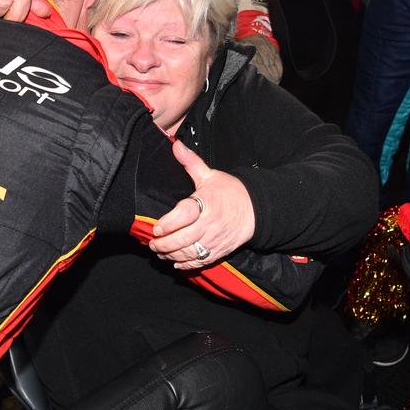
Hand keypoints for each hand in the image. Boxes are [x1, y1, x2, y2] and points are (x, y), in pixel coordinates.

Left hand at [150, 141, 255, 270]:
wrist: (256, 209)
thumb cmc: (230, 191)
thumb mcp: (210, 175)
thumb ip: (191, 162)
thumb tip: (175, 145)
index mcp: (206, 204)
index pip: (185, 215)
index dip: (169, 223)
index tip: (157, 228)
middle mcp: (209, 224)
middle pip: (182, 239)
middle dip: (163, 244)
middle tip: (153, 243)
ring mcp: (213, 240)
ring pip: (188, 253)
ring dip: (171, 255)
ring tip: (160, 251)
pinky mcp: (218, 251)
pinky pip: (199, 262)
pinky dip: (185, 265)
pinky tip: (175, 262)